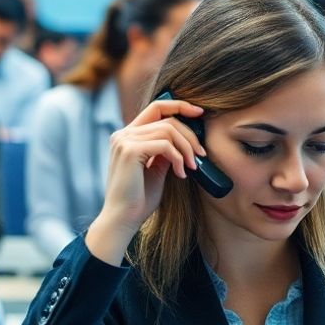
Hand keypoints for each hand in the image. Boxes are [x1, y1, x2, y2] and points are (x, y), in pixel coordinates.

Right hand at [84, 98, 203, 265]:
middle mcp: (123, 134)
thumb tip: (186, 138)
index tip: (199, 113)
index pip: (156, 108)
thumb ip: (165, 151)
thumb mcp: (156, 169)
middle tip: (201, 155)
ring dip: (186, 149)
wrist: (123, 219)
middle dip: (190, 135)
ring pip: (168, 130)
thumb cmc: (139, 199)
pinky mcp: (129, 150)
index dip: (179, 106)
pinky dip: (178, 158)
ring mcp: (124, 140)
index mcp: (127, 136)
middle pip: (166, 118)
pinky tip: (180, 174)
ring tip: (191, 168)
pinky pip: (164, 144)